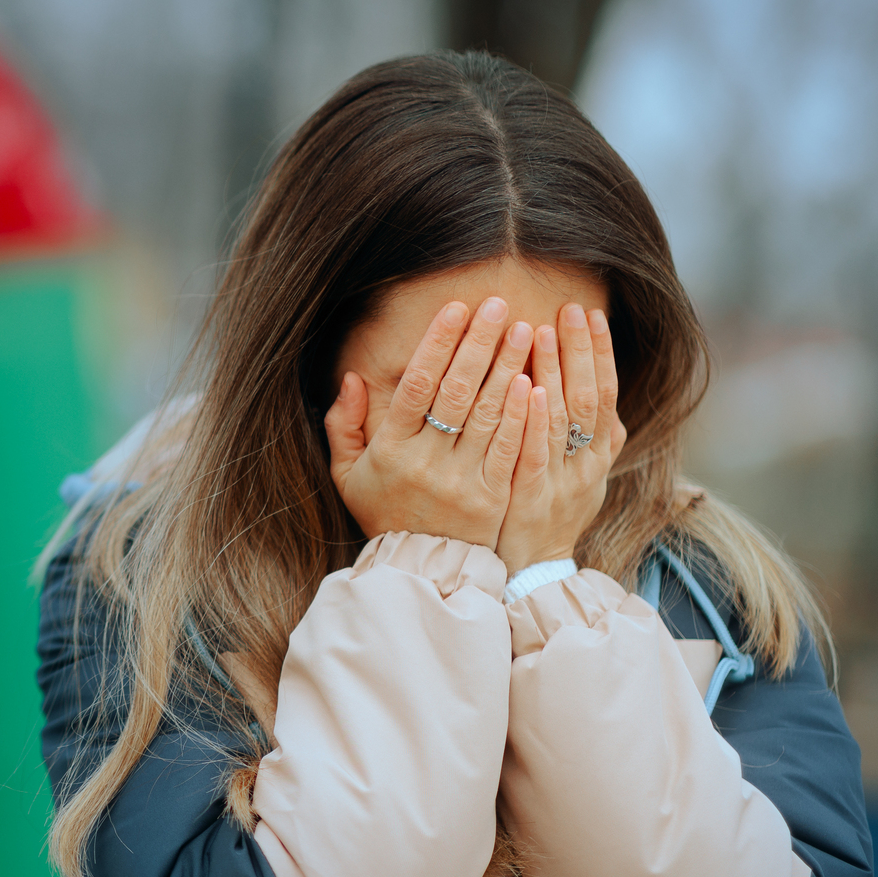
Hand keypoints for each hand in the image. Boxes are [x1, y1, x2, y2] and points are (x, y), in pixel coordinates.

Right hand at [325, 296, 537, 547]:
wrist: (420, 570)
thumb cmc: (383, 513)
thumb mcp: (347, 473)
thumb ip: (342, 425)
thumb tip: (352, 378)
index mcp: (390, 449)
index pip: (417, 385)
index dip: (437, 343)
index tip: (456, 308)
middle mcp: (426, 461)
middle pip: (456, 391)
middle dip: (479, 343)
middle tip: (500, 306)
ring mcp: (461, 480)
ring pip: (487, 414)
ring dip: (508, 367)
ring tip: (526, 330)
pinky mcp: (492, 497)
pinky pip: (509, 448)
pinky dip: (522, 413)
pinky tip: (535, 381)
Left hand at [494, 304, 627, 573]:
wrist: (532, 575)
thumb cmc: (550, 515)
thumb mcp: (582, 476)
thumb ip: (592, 437)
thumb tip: (602, 390)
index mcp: (599, 457)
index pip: (605, 394)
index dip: (600, 353)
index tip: (590, 314)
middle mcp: (585, 467)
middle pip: (588, 399)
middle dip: (579, 350)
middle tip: (569, 308)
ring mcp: (559, 483)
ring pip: (561, 420)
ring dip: (554, 373)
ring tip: (543, 330)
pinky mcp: (528, 500)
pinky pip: (532, 454)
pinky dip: (533, 422)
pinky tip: (528, 389)